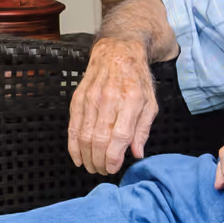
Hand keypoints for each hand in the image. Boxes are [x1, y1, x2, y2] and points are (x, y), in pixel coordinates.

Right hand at [67, 37, 159, 174]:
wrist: (118, 51)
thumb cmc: (136, 78)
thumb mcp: (150, 102)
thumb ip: (143, 129)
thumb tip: (136, 153)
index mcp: (131, 100)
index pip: (119, 136)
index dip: (114, 157)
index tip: (113, 169)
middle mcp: (109, 99)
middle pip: (99, 139)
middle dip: (100, 161)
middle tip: (103, 171)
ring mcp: (91, 98)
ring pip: (84, 135)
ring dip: (87, 156)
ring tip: (92, 167)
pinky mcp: (78, 98)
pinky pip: (72, 126)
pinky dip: (73, 145)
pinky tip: (78, 157)